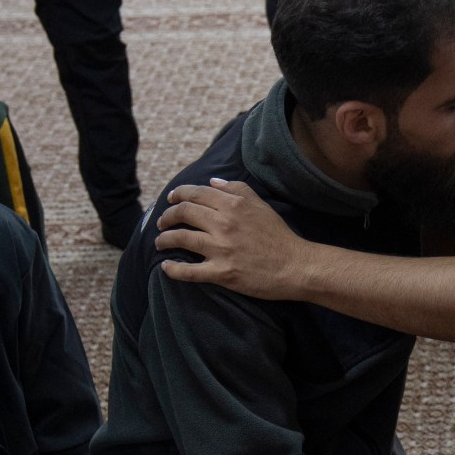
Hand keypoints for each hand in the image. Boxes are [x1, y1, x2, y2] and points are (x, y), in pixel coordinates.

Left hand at [154, 180, 315, 298]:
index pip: (195, 193)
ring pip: (181, 238)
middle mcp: (223, 223)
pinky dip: (173, 269)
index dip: (178, 195)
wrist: (295, 265)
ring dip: (164, 239)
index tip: (170, 200)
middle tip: (162, 223)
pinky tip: (166, 267)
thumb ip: (236, 189)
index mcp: (232, 204)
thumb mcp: (260, 204)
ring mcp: (221, 249)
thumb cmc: (278, 235)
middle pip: (183, 213)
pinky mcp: (222, 273)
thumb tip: (212, 182)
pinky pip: (189, 271)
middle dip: (167, 216)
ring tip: (160, 242)